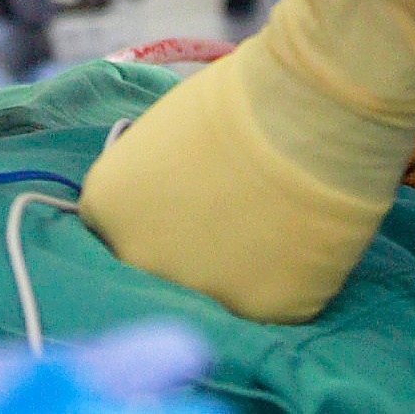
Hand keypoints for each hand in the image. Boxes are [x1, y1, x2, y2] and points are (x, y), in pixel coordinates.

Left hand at [79, 0, 414, 321]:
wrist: (307, 112)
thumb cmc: (236, 99)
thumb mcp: (161, 132)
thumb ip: (149, 178)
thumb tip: (164, 197)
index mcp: (107, 209)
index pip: (117, 224)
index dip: (156, 206)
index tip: (184, 188)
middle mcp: (140, 261)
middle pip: (158, 263)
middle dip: (187, 240)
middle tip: (228, 206)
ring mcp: (199, 294)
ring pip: (215, 289)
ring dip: (235, 263)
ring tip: (269, 215)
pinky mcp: (261, 315)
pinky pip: (268, 299)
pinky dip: (284, 273)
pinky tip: (298, 234)